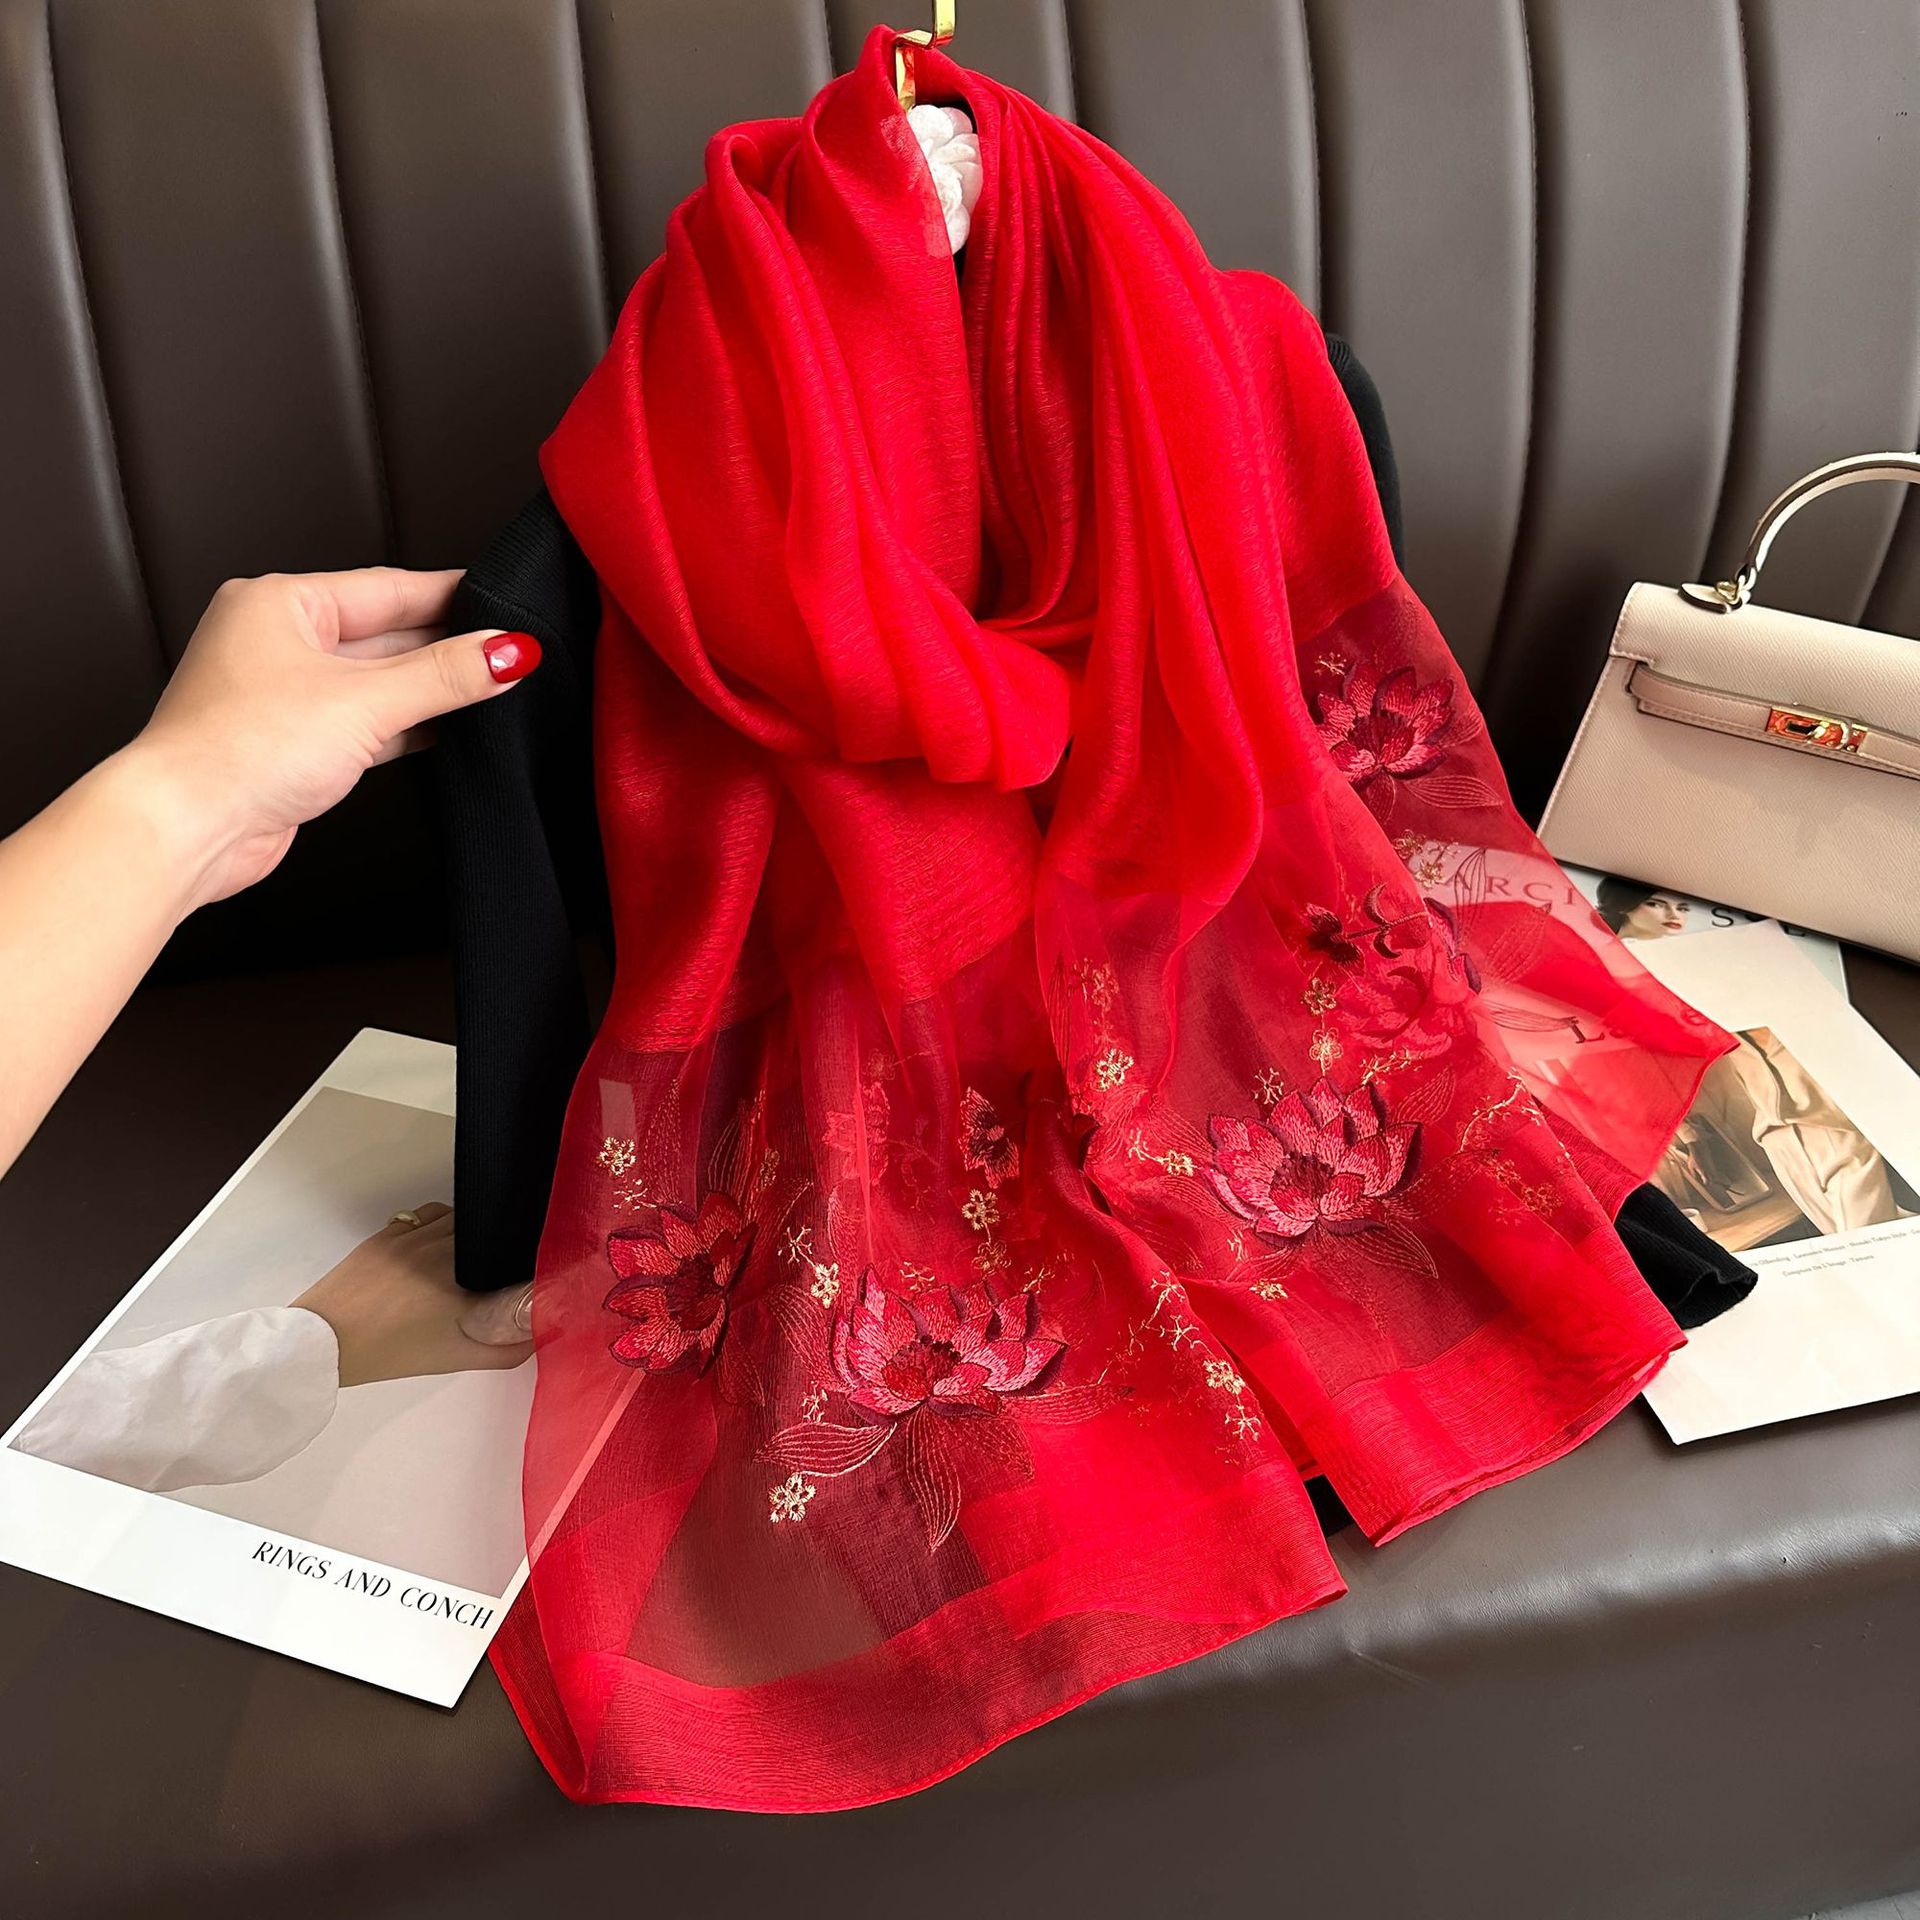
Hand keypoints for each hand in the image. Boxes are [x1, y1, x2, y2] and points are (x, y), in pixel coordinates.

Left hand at [121, 568, 539, 906]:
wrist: (186, 827)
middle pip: (385, 635)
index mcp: (280, 603)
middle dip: (444, 648)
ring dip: (427, 691)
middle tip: (506, 655)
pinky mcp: (292, 744)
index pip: (388, 588)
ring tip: (487, 693)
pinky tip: (444, 732)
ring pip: (375, 682)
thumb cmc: (238, 749)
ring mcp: (282, 694)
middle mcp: (276, 641)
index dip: (451, 598)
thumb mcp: (364, 701)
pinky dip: (404, 727)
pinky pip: (363, 723)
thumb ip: (444, 676)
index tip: (504, 606)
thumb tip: (507, 652)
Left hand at [292, 1203, 533, 1389]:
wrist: (326, 1343)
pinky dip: (442, 1223)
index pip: (508, 1248)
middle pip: (486, 1227)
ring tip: (473, 1252)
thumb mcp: (455, 1360)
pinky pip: (428, 1214)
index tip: (534, 1264)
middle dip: (499, 1241)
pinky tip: (441, 1244)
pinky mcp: (388, 1232)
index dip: (526, 1253)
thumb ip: (506, 1351)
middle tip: (504, 1262)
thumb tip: (544, 1335)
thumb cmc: (392, 1353)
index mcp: (459, 1276)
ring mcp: (411, 1235)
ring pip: (457, 1217)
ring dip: (471, 1230)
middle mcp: (440, 1247)